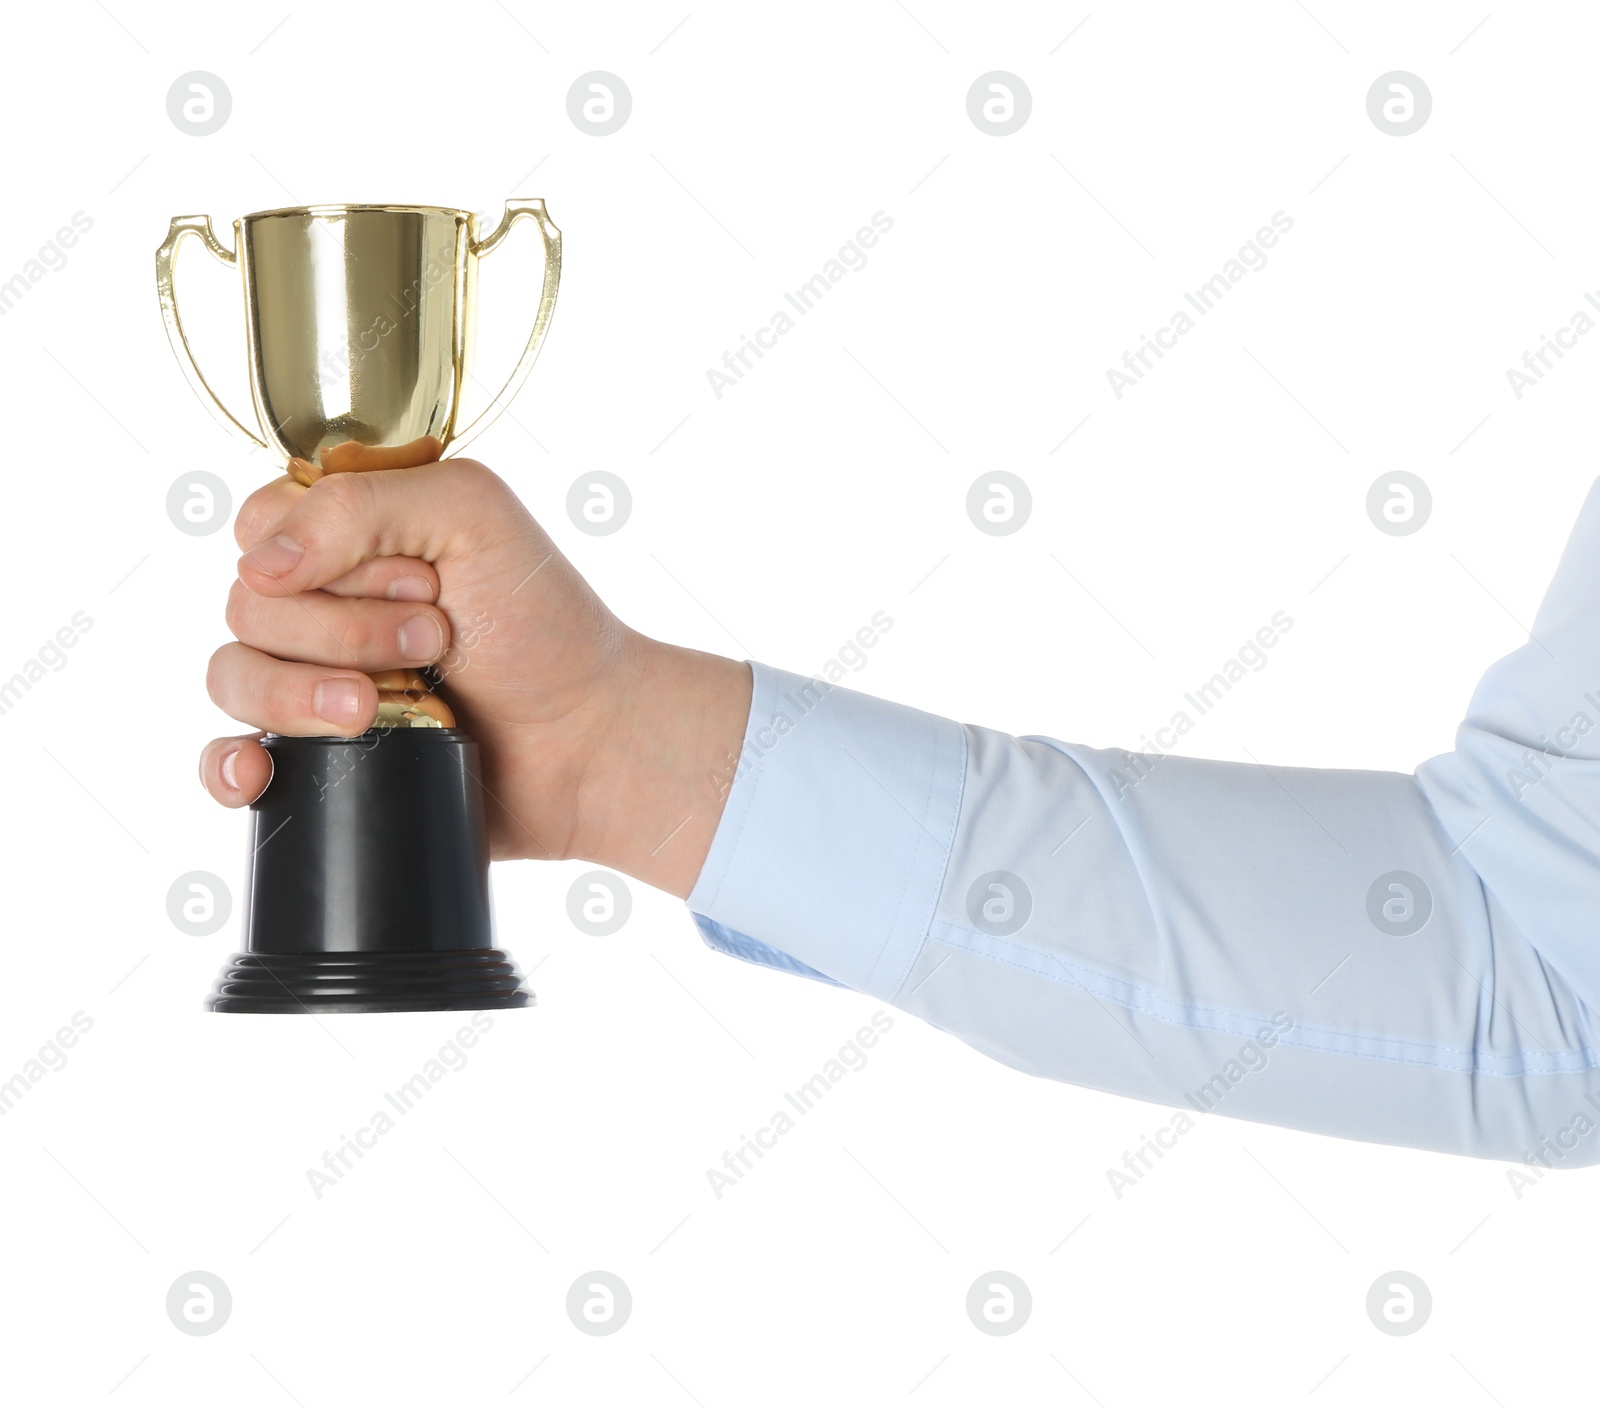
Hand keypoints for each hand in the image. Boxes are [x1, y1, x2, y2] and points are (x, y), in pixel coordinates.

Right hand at [198, 457, 751, 897]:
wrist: (587, 743)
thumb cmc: (544, 624)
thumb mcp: (472, 515)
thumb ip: (360, 504)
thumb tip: (259, 563)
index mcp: (351, 537)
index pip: (261, 525)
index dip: (323, 555)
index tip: (420, 579)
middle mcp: (321, 605)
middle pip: (247, 604)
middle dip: (344, 628)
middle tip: (437, 641)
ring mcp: (314, 682)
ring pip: (231, 676)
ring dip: (302, 692)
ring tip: (382, 707)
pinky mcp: (316, 757)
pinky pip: (225, 758)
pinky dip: (230, 764)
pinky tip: (260, 768)